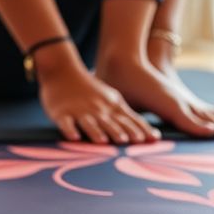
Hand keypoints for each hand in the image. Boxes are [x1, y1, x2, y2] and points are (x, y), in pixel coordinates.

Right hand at [35, 44, 160, 143]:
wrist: (62, 71)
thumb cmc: (90, 90)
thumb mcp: (112, 99)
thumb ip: (127, 116)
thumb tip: (150, 134)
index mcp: (111, 106)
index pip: (129, 120)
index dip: (140, 129)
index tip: (152, 139)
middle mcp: (97, 109)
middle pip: (110, 122)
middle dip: (120, 131)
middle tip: (130, 142)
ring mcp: (79, 111)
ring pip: (89, 123)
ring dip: (96, 132)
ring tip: (103, 142)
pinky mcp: (61, 114)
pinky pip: (66, 123)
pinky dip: (69, 130)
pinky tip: (74, 137)